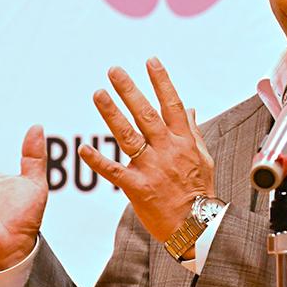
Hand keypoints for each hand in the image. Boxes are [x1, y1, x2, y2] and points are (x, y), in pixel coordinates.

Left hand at [77, 57, 213, 243]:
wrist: (196, 225)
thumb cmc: (200, 191)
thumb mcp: (203, 157)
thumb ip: (192, 131)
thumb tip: (190, 108)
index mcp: (184, 141)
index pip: (172, 104)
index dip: (161, 81)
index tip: (150, 61)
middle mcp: (167, 150)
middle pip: (146, 114)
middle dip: (130, 90)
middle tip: (114, 71)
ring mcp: (152, 168)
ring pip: (128, 136)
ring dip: (111, 114)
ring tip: (98, 93)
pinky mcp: (138, 187)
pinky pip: (114, 171)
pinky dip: (98, 161)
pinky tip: (83, 149)